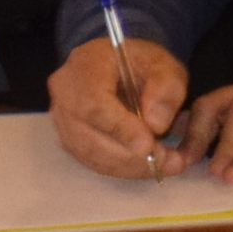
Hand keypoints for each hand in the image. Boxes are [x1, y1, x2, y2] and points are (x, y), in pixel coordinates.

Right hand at [50, 34, 192, 176]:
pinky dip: (124, 169)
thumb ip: (165, 88)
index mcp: (84, 66)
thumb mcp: (161, 63)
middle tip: (169, 161)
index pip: (94, 104)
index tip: (148, 145)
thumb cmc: (137, 62)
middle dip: (132, 156)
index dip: (120, 128)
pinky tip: (150, 166)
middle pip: (90, 137)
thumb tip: (156, 125)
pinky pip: (94, 162)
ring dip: (131, 167)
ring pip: (93, 155)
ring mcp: (63, 122)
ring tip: (166, 165)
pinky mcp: (70, 142)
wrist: (115, 66)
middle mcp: (64, 97)